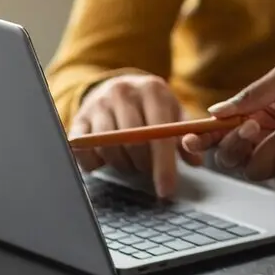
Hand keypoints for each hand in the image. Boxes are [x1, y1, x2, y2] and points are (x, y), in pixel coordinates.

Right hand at [69, 73, 199, 197]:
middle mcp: (123, 92)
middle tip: (149, 170)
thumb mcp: (172, 111)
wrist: (118, 84)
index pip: (159, 133)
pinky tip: (107, 159)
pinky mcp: (78, 119)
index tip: (166, 190)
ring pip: (109, 149)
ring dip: (123, 165)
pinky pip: (84, 151)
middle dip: (144, 166)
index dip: (164, 165)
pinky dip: (96, 163)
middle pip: (133, 143)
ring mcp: (98, 104)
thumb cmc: (151, 104)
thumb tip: (196, 162)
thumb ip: (184, 135)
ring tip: (132, 161)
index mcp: (152, 89)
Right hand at [180, 52, 274, 185]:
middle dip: (234, 146)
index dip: (201, 138)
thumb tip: (216, 111)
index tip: (189, 139)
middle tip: (252, 128)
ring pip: (256, 169)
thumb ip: (253, 95)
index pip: (221, 130)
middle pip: (231, 157)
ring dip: (267, 150)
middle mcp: (267, 134)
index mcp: (257, 111)